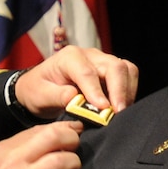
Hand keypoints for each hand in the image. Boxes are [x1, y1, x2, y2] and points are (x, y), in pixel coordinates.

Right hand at [0, 122, 82, 168]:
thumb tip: (32, 148)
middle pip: (56, 137)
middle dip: (72, 139)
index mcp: (3, 150)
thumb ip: (9, 154)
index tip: (71, 130)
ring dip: (73, 165)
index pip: (40, 130)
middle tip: (75, 148)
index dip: (61, 128)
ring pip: (64, 161)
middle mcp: (16, 161)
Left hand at [15, 46, 139, 119]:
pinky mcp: (111, 72)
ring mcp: (103, 62)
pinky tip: (120, 109)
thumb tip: (75, 99)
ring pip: (126, 69)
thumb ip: (56, 96)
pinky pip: (128, 77)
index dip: (96, 91)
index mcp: (70, 57)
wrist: (40, 87)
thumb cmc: (38, 90)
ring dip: (127, 91)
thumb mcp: (40, 95)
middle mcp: (90, 55)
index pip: (87, 72)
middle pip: (115, 66)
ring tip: (120, 112)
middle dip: (120, 90)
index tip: (103, 109)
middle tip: (118, 113)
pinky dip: (128, 92)